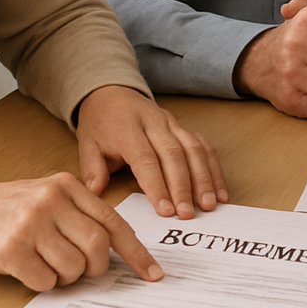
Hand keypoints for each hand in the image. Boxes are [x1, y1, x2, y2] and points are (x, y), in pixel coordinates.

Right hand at [0, 173, 163, 291]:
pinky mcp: (11, 249)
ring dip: (65, 277)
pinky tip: (27, 269)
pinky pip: (46, 281)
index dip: (136, 252)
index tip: (152, 273)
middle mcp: (51, 200)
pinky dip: (43, 283)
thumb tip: (116, 250)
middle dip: (95, 268)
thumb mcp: (47, 197)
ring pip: (73, 267)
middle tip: (82, 271)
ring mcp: (30, 223)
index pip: (113, 222)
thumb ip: (80, 215)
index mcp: (66, 185)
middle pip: (98, 247)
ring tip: (46, 265)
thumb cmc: (6, 209)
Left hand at [75, 85, 226, 217]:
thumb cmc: (100, 123)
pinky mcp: (183, 127)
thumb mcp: (86, 143)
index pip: (145, 158)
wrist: (112, 93)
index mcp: (127, 128)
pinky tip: (219, 191)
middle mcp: (154, 123)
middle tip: (187, 214)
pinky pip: (203, 146)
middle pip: (174, 155)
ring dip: (204, 179)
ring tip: (208, 205)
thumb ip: (92, 169)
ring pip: (194, 149)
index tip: (164, 210)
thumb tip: (96, 193)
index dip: (156, 185)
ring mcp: (172, 123)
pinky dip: (213, 169)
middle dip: (183, 187)